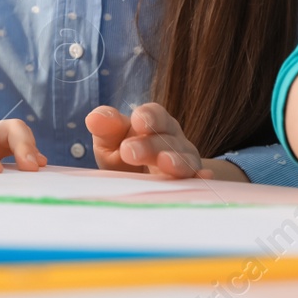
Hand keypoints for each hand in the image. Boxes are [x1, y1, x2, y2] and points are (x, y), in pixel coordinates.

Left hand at [86, 102, 217, 178]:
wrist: (145, 183)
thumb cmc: (126, 155)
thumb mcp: (111, 142)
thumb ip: (105, 129)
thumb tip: (93, 118)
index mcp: (154, 123)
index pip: (155, 114)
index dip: (148, 117)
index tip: (137, 122)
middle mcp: (174, 139)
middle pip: (166, 138)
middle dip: (149, 145)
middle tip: (128, 152)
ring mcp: (186, 161)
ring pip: (184, 158)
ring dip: (176, 161)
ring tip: (165, 165)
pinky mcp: (192, 183)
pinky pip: (199, 180)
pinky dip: (202, 178)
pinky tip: (203, 178)